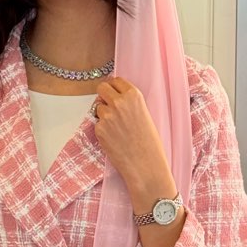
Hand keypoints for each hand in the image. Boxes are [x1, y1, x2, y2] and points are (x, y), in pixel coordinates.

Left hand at [92, 76, 175, 206]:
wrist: (146, 165)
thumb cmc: (150, 143)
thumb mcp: (145, 115)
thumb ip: (130, 104)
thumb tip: (114, 97)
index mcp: (134, 95)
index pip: (116, 81)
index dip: (115, 88)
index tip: (115, 94)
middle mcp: (119, 102)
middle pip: (102, 87)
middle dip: (104, 96)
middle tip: (109, 106)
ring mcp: (107, 115)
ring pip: (98, 107)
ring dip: (103, 115)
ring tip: (117, 129)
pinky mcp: (99, 129)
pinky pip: (97, 124)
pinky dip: (103, 130)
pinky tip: (114, 139)